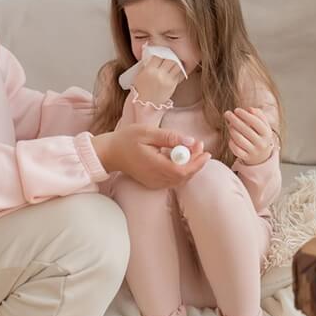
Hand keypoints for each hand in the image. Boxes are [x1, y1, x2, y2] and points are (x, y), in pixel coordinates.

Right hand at [92, 124, 209, 188]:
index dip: (196, 162)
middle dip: (196, 162)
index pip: (182, 171)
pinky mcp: (154, 183)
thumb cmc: (127, 140)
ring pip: (180, 179)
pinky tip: (181, 156)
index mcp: (154, 166)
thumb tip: (190, 141)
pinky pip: (173, 180)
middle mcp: (155, 178)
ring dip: (190, 166)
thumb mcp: (147, 132)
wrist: (110, 153)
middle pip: (184, 177)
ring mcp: (154, 183)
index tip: (205, 150)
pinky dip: (181, 170)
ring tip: (193, 148)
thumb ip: (169, 137)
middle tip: (200, 145)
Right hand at [132, 55, 183, 104]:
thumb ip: (146, 64)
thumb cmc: (140, 90)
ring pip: (176, 65)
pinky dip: (176, 70)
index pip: (158, 56)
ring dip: (175, 62)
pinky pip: (178, 73)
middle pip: (170, 59)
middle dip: (169, 56)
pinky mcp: (173, 85)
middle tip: (167, 56)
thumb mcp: (139, 75)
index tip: (160, 53)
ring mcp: (168, 80)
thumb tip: (151, 54)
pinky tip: (172, 71)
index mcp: (149, 71)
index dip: (159, 53)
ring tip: (171, 63)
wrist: (145, 105)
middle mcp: (160, 75)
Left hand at [224, 107, 275, 165]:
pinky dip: (231, 142)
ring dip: (232, 130)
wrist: (262, 156)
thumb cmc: (260, 135)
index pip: (255, 122)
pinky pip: (236, 150)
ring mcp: (254, 152)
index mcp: (267, 133)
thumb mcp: (264, 125)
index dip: (245, 115)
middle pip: (246, 130)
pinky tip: (230, 136)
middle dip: (235, 120)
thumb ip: (259, 115)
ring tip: (229, 124)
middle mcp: (261, 143)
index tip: (236, 110)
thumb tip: (249, 109)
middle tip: (227, 113)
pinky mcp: (246, 158)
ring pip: (239, 140)